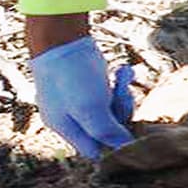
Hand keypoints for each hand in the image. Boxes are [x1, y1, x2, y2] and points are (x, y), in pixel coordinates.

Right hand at [29, 36, 134, 158]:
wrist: (61, 36)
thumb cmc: (72, 74)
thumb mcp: (90, 108)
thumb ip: (106, 131)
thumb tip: (124, 146)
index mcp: (66, 128)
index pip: (94, 151)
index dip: (112, 143)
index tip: (125, 127)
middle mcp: (70, 118)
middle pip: (106, 129)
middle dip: (120, 112)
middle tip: (122, 93)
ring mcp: (78, 101)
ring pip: (111, 109)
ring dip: (122, 95)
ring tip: (123, 75)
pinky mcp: (87, 86)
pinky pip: (109, 92)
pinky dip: (119, 83)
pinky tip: (124, 71)